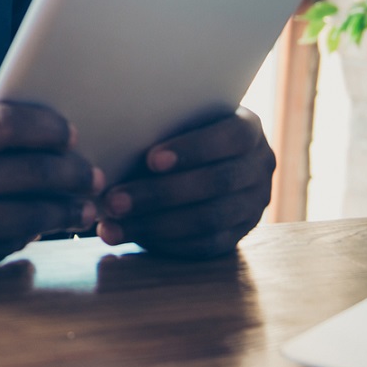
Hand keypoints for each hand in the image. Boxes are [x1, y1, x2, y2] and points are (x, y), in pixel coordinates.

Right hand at [0, 86, 101, 273]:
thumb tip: (20, 119)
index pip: (6, 127)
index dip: (49, 128)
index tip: (68, 130)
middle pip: (25, 176)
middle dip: (70, 173)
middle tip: (90, 172)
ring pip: (20, 222)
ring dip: (58, 213)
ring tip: (79, 205)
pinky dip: (22, 237)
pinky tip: (35, 225)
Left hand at [96, 108, 272, 258]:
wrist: (200, 160)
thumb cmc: (177, 133)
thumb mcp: (176, 120)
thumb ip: (158, 128)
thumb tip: (108, 149)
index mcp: (249, 129)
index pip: (233, 137)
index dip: (194, 149)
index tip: (150, 160)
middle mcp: (259, 168)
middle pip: (217, 183)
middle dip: (160, 194)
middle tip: (113, 201)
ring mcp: (253, 206)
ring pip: (209, 220)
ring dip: (154, 225)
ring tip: (110, 226)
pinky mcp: (238, 236)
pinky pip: (204, 246)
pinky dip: (164, 243)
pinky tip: (129, 237)